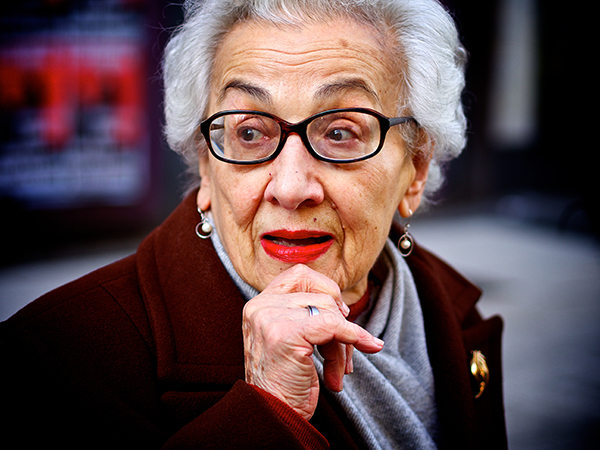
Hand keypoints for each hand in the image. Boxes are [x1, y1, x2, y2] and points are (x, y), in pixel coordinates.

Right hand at [242, 264, 383, 419]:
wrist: (273, 415)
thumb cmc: (286, 381)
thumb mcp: (293, 337)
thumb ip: (308, 314)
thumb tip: (345, 307)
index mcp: (260, 304)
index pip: (302, 275)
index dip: (326, 291)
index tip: (338, 318)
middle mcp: (260, 306)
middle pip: (321, 296)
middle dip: (340, 323)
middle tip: (344, 352)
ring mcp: (270, 318)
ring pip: (330, 313)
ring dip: (343, 344)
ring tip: (337, 371)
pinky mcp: (285, 333)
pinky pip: (334, 326)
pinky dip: (353, 338)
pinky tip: (362, 351)